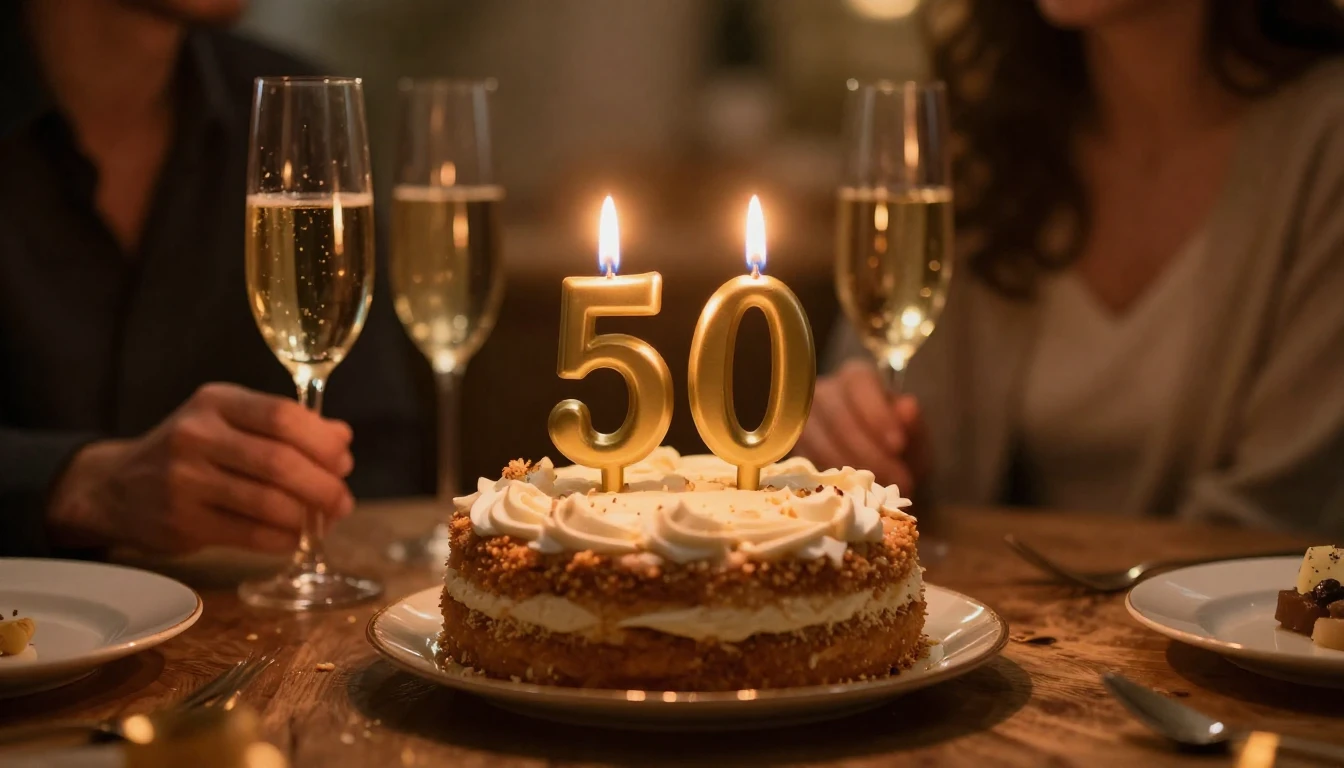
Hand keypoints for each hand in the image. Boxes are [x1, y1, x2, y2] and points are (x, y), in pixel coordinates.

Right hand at [47, 383, 354, 553]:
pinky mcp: (182, 521)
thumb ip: (285, 425)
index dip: (323, 442)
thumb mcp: (229, 420)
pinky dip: (281, 540)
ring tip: (324, 521)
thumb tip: (343, 438)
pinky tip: (293, 538)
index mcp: (216, 402)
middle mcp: (197, 435)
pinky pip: (249, 535)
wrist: (116, 486)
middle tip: (342, 501)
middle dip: (323, 486)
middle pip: (279, 462)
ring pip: (267, 502)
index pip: (283, 415)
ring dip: (307, 517)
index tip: (344, 461)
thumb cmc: (191, 450)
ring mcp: (185, 480)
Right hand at [796, 359, 929, 492]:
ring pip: (818, 442)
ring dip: (850, 470)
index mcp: (856, 378)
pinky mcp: (792, 450)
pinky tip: (854, 494)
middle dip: (868, 452)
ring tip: (879, 491)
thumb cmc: (895, 445)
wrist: (878, 470)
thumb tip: (908, 408)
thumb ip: (913, 424)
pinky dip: (831, 481)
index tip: (898, 445)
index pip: (860, 384)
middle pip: (837, 417)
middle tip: (897, 481)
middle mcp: (823, 392)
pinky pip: (805, 464)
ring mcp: (801, 420)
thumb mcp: (914, 435)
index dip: (877, 414)